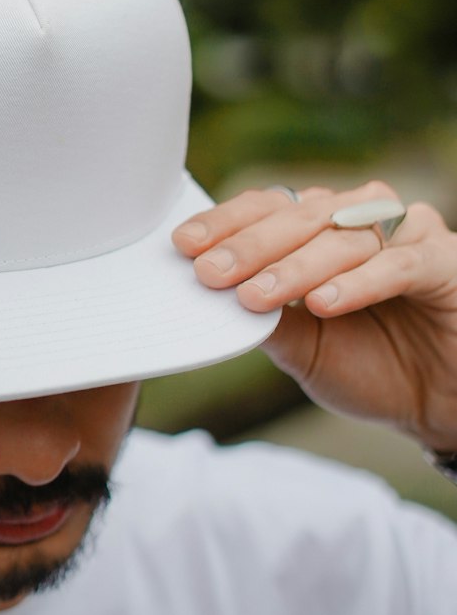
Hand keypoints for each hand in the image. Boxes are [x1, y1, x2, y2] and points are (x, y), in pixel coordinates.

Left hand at [173, 181, 456, 453]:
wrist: (440, 406)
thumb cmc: (372, 366)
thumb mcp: (304, 346)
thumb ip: (265, 315)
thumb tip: (208, 294)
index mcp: (321, 228)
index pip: (268, 207)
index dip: (226, 223)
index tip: (184, 246)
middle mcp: (362, 219)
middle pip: (300, 215)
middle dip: (250, 245)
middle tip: (210, 272)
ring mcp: (407, 234)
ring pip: (344, 236)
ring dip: (296, 266)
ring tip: (257, 296)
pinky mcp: (445, 262)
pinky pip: (400, 264)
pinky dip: (359, 282)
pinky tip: (324, 303)